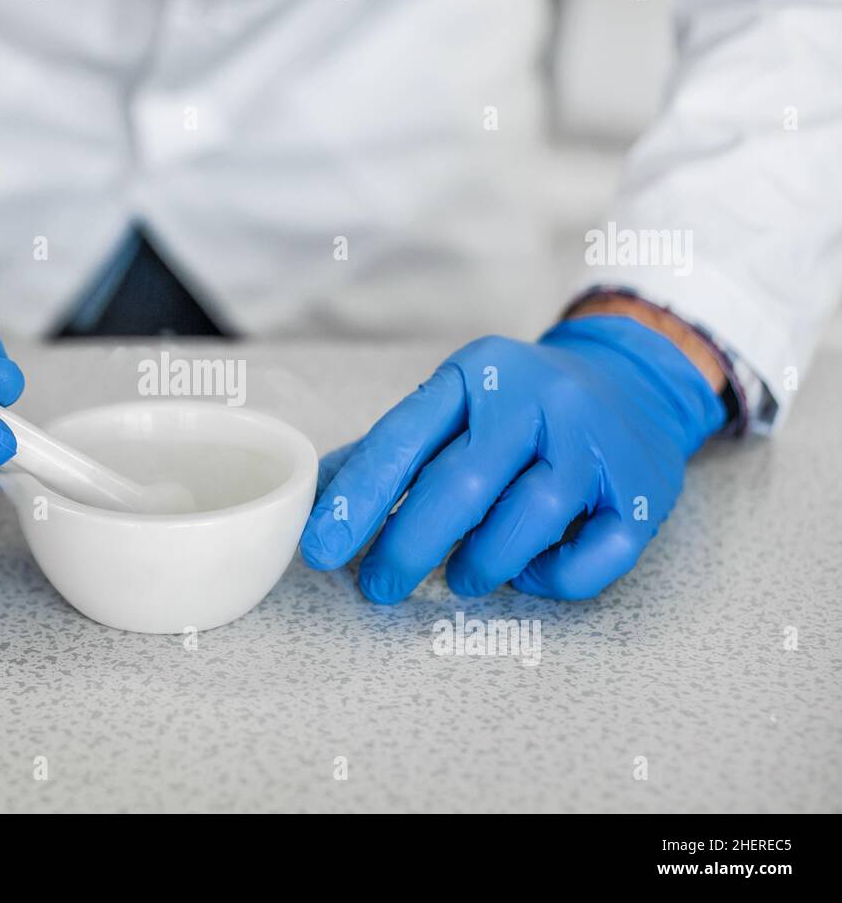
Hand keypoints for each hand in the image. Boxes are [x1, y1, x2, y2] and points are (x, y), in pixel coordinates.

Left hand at [300, 316, 726, 600]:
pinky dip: (551, 580)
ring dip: (481, 565)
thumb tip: (318, 499)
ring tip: (460, 578)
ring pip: (526, 521)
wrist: (636, 382)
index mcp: (479, 373)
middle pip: (461, 486)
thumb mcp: (455, 406)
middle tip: (379, 586)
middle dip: (407, 547)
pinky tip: (529, 572)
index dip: (356, 501)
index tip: (321, 551)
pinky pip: (591, 558)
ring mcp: (596, 444)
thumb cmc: (522, 407)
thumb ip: (391, 451)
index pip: (403, 440)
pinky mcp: (642, 493)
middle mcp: (540, 400)